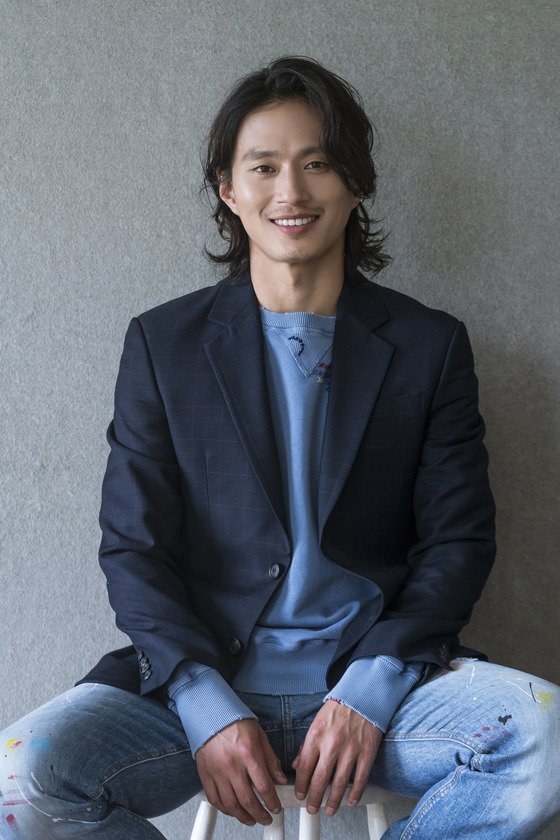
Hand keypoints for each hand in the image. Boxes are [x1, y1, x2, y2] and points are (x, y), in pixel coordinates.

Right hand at [195, 718, 286, 826]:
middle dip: (260, 814)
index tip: (276, 807)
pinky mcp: (205, 775)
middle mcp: (232, 765)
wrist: (211, 715)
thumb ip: (270, 760)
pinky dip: (225, 809)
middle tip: (266, 818)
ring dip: (243, 816)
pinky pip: (214, 799)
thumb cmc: (235, 723)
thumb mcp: (260, 737)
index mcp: (248, 754)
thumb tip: (280, 779)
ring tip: (251, 819)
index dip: (272, 801)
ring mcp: (217, 772)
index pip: (264, 786)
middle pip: (248, 800)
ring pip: (231, 804)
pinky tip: (233, 811)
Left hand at [293, 700, 381, 815]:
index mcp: (316, 736)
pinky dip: (355, 793)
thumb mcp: (317, 722)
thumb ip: (306, 744)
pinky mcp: (367, 752)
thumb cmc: (339, 708)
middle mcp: (332, 744)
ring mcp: (350, 750)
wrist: (362, 697)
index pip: (304, 767)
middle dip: (314, 799)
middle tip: (312, 808)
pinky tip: (350, 801)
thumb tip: (297, 764)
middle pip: (319, 780)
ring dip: (333, 801)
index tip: (300, 794)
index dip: (301, 785)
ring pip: (339, 784)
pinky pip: (360, 778)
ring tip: (329, 810)